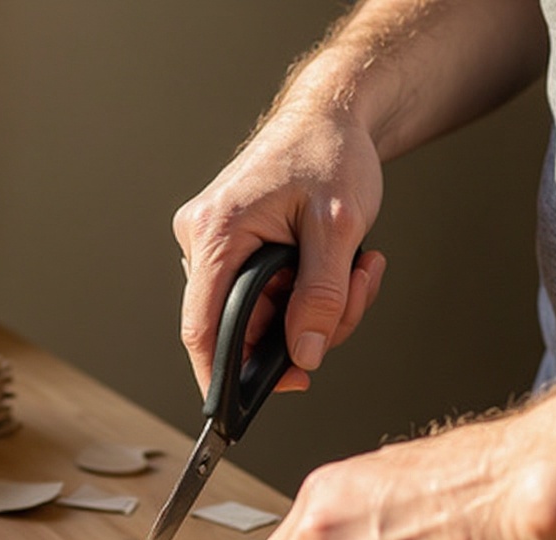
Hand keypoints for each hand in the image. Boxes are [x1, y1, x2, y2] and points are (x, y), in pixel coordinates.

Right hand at [173, 104, 385, 394]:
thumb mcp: (339, 228)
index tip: (237, 408)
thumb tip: (305, 354)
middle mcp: (203, 242)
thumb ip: (322, 296)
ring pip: (259, 316)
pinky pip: (264, 297)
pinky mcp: (232, 249)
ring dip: (312, 310)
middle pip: (239, 327)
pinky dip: (304, 295)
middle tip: (349, 304)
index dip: (218, 377)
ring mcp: (215, 246)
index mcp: (216, 233)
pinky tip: (334, 267)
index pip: (202, 329)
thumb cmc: (329, 153)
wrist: (330, 115)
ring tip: (354, 271)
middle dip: (300, 331)